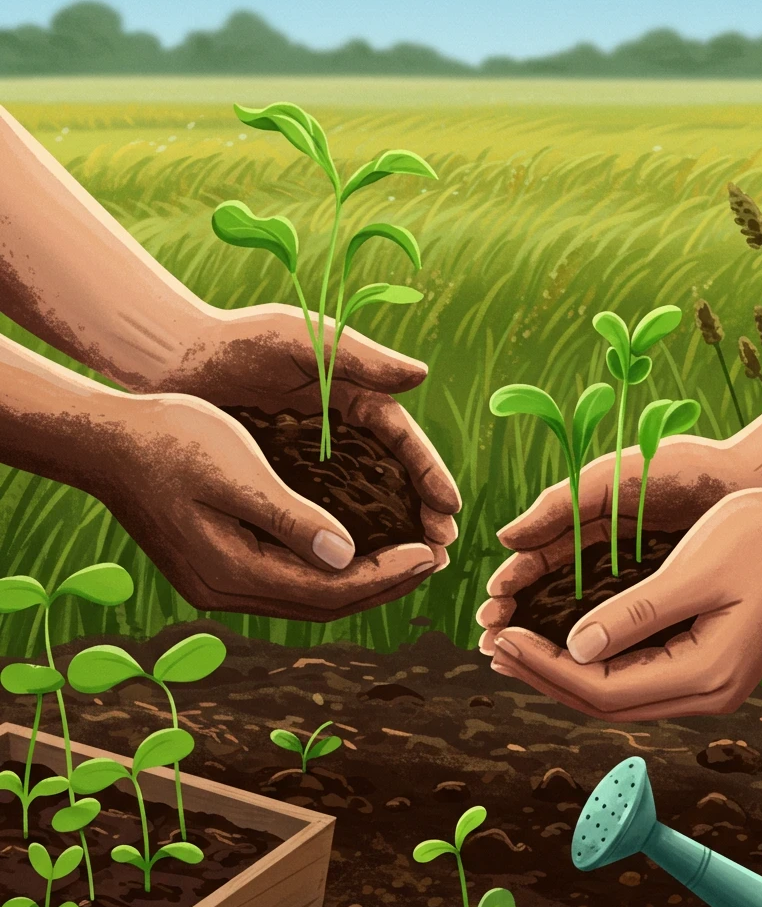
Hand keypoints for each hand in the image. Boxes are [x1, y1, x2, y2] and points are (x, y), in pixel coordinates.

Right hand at [92, 391, 444, 620]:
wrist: (105, 440)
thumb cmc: (170, 440)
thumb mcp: (238, 470)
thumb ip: (291, 517)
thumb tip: (348, 555)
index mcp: (233, 570)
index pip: (330, 589)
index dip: (386, 574)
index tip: (431, 553)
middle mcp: (226, 590)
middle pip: (322, 604)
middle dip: (383, 585)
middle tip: (434, 562)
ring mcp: (217, 583)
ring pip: (305, 597)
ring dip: (359, 582)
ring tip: (407, 560)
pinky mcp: (213, 568)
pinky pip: (285, 582)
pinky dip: (326, 572)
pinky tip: (352, 552)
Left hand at [161, 305, 460, 547]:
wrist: (168, 360)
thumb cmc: (234, 339)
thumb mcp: (299, 338)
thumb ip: (357, 356)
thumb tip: (420, 375)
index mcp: (352, 393)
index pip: (401, 438)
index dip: (428, 472)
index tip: (449, 507)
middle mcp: (337, 427)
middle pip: (390, 476)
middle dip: (419, 512)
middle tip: (440, 550)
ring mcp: (308, 455)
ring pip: (358, 500)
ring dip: (387, 533)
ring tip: (411, 567)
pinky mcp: (277, 476)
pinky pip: (316, 513)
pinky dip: (338, 538)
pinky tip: (350, 568)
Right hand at [478, 434, 746, 654]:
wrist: (758, 477)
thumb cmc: (687, 466)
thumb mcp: (616, 478)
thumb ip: (562, 503)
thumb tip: (506, 538)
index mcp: (589, 522)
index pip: (538, 561)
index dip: (512, 586)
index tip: (491, 612)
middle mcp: (607, 554)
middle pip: (553, 595)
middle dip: (523, 621)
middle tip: (493, 648)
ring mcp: (637, 578)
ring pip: (585, 618)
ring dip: (553, 642)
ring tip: (520, 663)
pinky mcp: (668, 599)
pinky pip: (627, 629)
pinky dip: (601, 647)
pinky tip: (581, 666)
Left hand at [487, 487, 761, 720]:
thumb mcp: (691, 572)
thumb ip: (632, 615)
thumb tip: (574, 648)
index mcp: (705, 675)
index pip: (603, 688)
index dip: (546, 667)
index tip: (504, 637)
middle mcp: (708, 693)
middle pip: (606, 702)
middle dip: (545, 676)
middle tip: (493, 647)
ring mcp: (710, 685)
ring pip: (620, 695)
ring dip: (565, 674)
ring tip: (514, 649)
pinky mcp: (708, 668)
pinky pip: (638, 679)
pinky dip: (594, 666)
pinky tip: (564, 647)